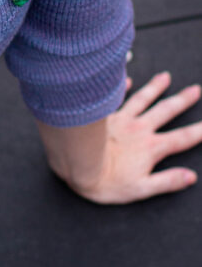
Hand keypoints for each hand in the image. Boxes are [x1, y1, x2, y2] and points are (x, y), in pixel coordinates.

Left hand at [77, 72, 201, 203]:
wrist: (77, 167)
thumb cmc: (107, 182)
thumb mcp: (142, 190)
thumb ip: (167, 182)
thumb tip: (190, 177)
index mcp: (150, 148)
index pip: (181, 138)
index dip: (199, 131)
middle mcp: (139, 129)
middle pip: (165, 111)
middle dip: (182, 100)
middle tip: (196, 89)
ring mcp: (121, 120)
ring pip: (142, 99)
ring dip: (155, 87)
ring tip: (165, 76)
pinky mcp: (104, 116)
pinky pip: (115, 98)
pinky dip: (122, 87)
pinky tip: (127, 79)